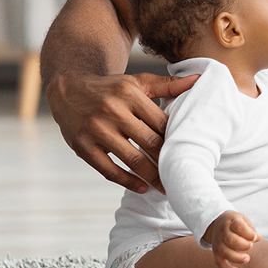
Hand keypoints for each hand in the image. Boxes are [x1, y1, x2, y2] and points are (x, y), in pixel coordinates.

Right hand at [47, 71, 197, 193]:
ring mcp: (96, 130)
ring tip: (165, 187)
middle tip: (182, 175)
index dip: (176, 139)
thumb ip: (168, 85)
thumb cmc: (111, 88)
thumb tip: (198, 80)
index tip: (188, 152)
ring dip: (151, 176)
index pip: (161, 122)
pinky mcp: (83, 146)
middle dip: (167, 161)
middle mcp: (113, 111)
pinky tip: (141, 187)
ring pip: (131, 159)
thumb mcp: (138, 82)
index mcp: (130, 94)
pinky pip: (108, 170)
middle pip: (149, 142)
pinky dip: (127, 182)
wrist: (69, 88)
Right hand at [203, 210, 258, 267]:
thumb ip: (250, 229)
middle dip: (243, 245)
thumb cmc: (235, 223)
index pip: (238, 226)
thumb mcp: (243, 220)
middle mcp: (223, 232)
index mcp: (231, 222)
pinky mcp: (215, 252)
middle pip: (231, 240)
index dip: (248, 233)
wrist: (216, 223)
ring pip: (225, 252)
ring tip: (247, 259)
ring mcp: (218, 243)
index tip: (256, 237)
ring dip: (236, 257)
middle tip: (251, 246)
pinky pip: (219, 262)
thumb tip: (258, 238)